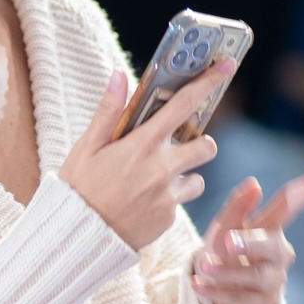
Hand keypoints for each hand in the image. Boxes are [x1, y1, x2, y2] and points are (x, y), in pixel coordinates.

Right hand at [59, 63, 229, 250]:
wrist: (77, 238)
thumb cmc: (78, 188)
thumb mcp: (86, 147)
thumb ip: (107, 112)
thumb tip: (119, 76)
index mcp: (142, 144)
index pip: (183, 105)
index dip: (208, 83)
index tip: (226, 66)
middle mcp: (162, 168)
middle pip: (207, 146)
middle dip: (198, 144)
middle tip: (177, 148)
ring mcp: (169, 195)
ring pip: (197, 179)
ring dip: (184, 176)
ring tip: (154, 181)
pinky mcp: (169, 219)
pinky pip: (179, 203)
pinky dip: (167, 200)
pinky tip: (142, 203)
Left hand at [191, 164, 303, 303]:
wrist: (217, 294)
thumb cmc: (224, 255)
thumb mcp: (223, 228)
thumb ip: (237, 207)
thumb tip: (255, 183)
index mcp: (268, 229)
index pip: (290, 205)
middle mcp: (276, 254)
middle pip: (273, 246)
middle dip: (252, 243)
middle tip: (229, 242)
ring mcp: (272, 282)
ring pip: (255, 277)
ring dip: (227, 272)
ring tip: (204, 266)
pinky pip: (239, 299)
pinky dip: (216, 292)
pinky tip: (199, 286)